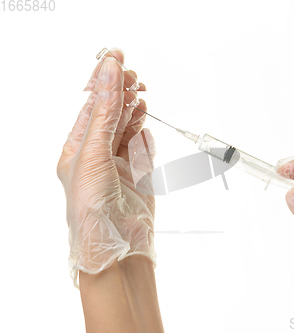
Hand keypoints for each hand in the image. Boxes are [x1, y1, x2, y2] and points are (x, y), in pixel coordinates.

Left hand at [57, 51, 154, 286]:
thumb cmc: (92, 208)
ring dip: (134, 109)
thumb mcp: (93, 151)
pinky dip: (145, 133)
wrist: (117, 244)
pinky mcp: (140, 176)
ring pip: (128, 128)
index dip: (103, 80)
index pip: (91, 105)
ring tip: (141, 93)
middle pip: (110, 113)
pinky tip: (145, 120)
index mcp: (77, 148)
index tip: (115, 57)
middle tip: (134, 76)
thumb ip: (105, 111)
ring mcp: (120, 165)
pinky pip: (143, 148)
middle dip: (121, 92)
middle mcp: (97, 155)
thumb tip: (109, 73)